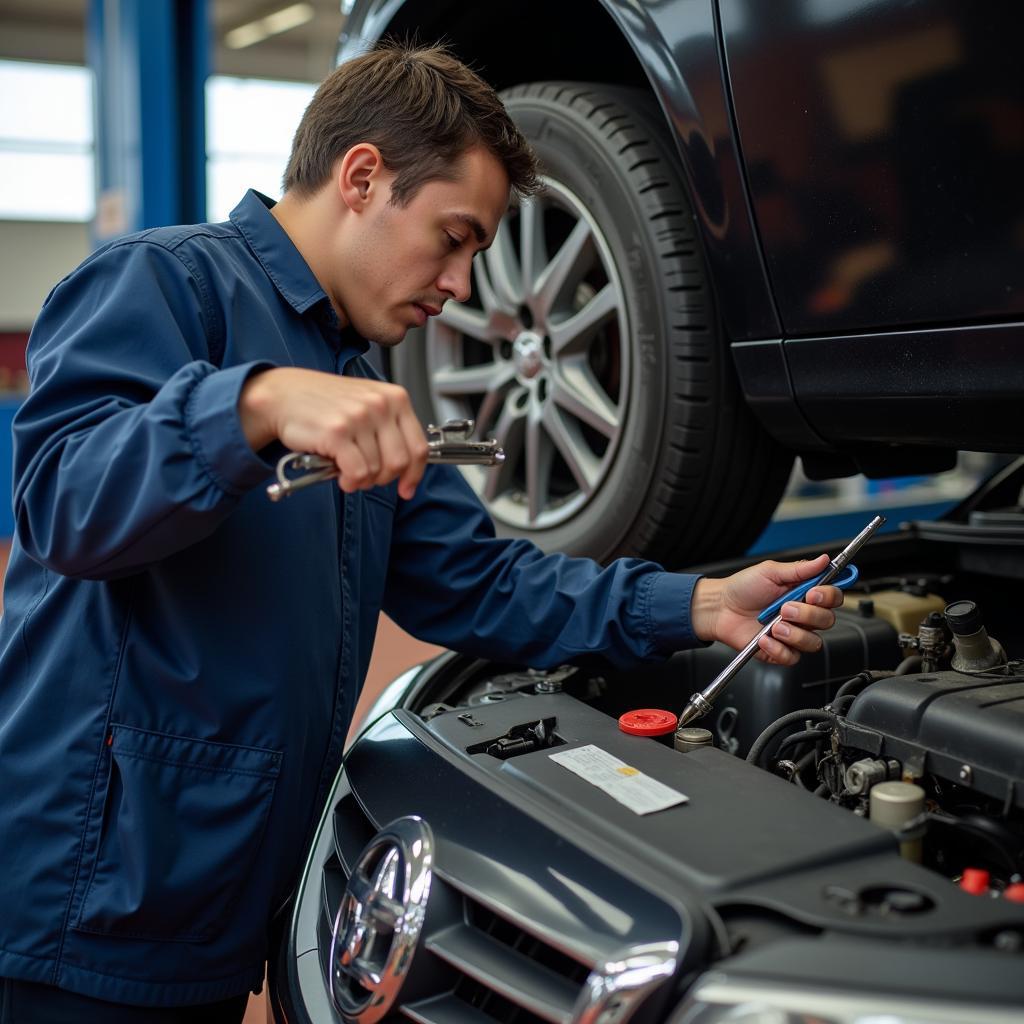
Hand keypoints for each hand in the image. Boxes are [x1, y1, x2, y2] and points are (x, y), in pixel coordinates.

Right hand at [239, 368, 428, 499]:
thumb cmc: (325, 403)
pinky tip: (339, 474)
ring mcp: (359, 418)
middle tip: (366, 477)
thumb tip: (407, 471)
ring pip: (376, 471)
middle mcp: (380, 405)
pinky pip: (357, 473)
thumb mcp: (368, 406)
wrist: (284, 395)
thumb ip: (390, 431)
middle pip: (399, 463)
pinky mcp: (338, 433)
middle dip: (383, 479)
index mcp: (394, 398)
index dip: (414, 475)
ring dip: (361, 480)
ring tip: (345, 468)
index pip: (419, 447)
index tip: (406, 488)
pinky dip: (349, 481)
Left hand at [691, 554, 843, 664]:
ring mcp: (793, 634)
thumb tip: (824, 560)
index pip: (833, 597)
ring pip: (813, 642)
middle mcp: (802, 615)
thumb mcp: (769, 572)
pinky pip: (792, 657)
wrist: (720, 608)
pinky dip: (778, 648)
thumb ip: (800, 569)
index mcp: (804, 594)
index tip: (814, 594)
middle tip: (786, 608)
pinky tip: (764, 637)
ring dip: (794, 633)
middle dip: (808, 615)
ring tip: (774, 625)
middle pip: (828, 621)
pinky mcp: (780, 651)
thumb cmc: (742, 588)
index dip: (829, 597)